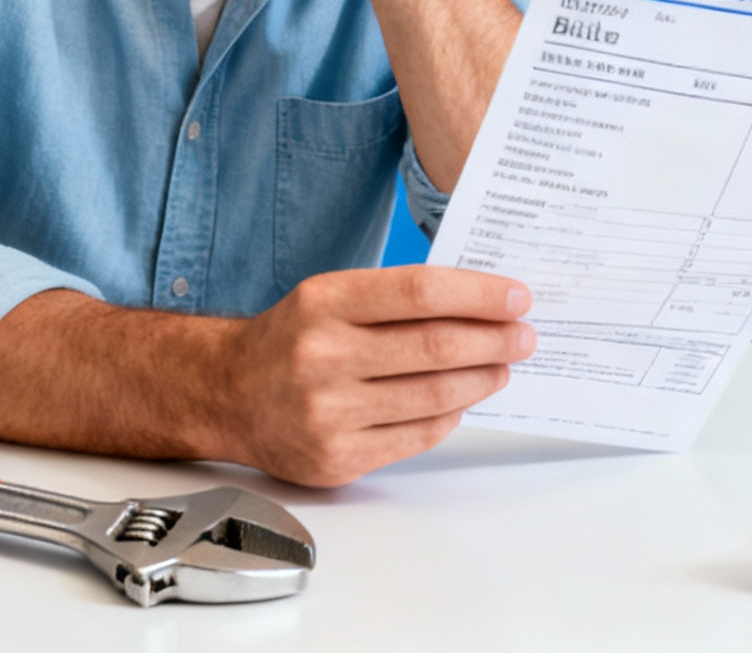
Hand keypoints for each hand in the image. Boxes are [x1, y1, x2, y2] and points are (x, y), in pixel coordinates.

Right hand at [218, 265, 533, 485]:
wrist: (226, 395)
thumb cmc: (294, 339)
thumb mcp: (331, 297)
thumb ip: (397, 298)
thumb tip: (484, 304)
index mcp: (324, 304)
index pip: (422, 292)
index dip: (480, 295)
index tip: (518, 298)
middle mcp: (322, 357)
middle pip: (436, 347)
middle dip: (495, 341)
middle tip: (524, 336)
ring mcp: (328, 413)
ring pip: (435, 395)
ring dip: (483, 379)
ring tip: (502, 366)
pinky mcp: (336, 458)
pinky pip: (419, 436)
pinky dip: (452, 415)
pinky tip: (463, 399)